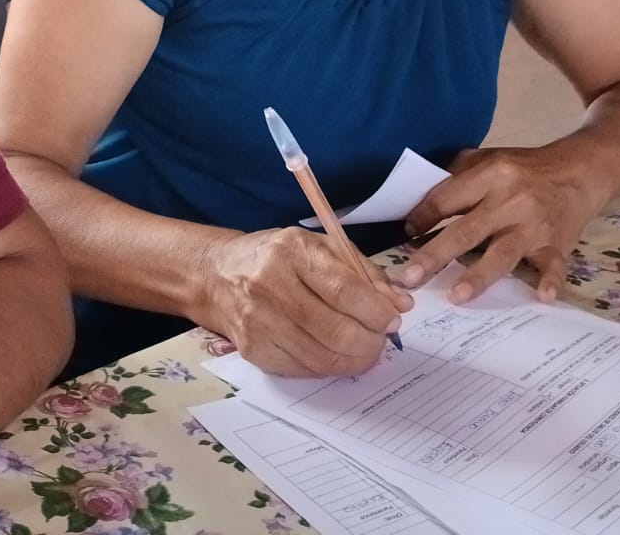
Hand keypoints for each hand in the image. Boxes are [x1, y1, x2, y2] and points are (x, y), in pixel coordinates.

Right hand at [198, 227, 410, 377]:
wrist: (218, 275)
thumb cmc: (278, 257)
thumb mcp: (321, 247)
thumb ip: (364, 273)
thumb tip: (401, 304)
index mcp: (291, 252)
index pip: (345, 290)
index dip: (377, 311)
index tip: (393, 318)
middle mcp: (270, 286)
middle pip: (337, 331)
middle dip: (371, 342)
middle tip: (381, 338)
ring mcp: (259, 322)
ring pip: (324, 358)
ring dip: (356, 359)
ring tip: (363, 347)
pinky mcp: (254, 351)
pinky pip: (306, 371)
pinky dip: (330, 367)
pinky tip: (335, 353)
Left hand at [397, 144, 610, 303]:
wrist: (579, 170)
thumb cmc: (523, 168)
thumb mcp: (487, 158)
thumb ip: (454, 177)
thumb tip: (415, 201)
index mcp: (491, 174)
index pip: (447, 199)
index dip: (422, 217)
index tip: (405, 233)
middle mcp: (511, 200)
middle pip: (467, 230)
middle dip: (435, 255)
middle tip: (409, 278)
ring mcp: (535, 225)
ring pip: (503, 253)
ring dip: (478, 275)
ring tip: (455, 296)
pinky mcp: (558, 244)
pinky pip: (554, 265)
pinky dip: (550, 280)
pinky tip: (542, 297)